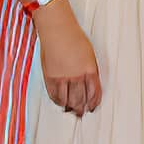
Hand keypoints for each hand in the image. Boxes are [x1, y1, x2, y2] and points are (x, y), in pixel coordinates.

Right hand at [33, 2, 101, 116]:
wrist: (57, 31)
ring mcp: (62, 78)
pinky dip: (58, 101)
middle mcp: (76, 77)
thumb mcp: (90, 55)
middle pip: (80, 100)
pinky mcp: (50, 77)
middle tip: (81, 113)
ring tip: (71, 110)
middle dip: (81, 108)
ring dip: (69, 107)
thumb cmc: (75, 39)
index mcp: (90, 71)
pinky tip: (60, 102)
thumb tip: (89, 85)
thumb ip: (90, 71)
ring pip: (66, 100)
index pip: (94, 93)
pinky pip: (54, 95)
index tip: (92, 107)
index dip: (93, 103)